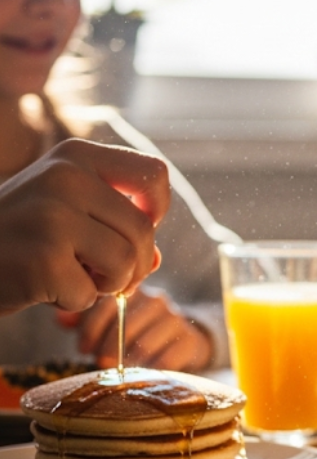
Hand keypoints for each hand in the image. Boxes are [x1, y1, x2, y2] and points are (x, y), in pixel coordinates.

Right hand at [0, 140, 168, 315]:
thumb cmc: (18, 237)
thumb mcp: (65, 211)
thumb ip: (114, 225)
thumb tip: (155, 259)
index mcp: (75, 157)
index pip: (154, 175)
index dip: (156, 211)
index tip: (132, 231)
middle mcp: (65, 177)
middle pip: (145, 231)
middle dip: (134, 265)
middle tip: (103, 274)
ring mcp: (52, 216)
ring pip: (127, 263)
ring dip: (107, 284)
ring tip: (72, 276)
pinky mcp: (42, 258)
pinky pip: (91, 294)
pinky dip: (74, 301)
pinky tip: (44, 286)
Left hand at [76, 288, 212, 371]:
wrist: (184, 340)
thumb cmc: (139, 330)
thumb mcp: (111, 320)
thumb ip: (86, 319)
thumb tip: (61, 320)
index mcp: (133, 291)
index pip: (107, 303)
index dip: (91, 328)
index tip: (82, 348)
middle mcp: (156, 301)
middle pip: (126, 324)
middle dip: (108, 347)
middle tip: (99, 362)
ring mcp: (176, 319)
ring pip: (144, 344)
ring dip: (128, 362)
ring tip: (119, 371)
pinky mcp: (191, 340)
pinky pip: (166, 359)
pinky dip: (150, 370)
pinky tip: (142, 376)